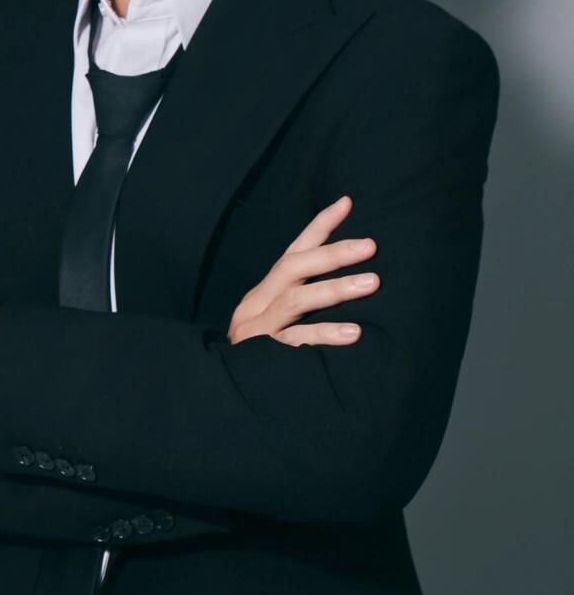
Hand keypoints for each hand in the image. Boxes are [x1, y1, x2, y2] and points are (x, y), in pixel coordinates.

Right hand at [228, 194, 378, 346]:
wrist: (222, 392)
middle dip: (332, 254)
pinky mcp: (263, 357)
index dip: (319, 227)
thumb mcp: (278, 321)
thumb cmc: (262, 354)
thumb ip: (303, 301)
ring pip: (296, 301)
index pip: (293, 252)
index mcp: (265, 292)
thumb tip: (351, 281)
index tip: (347, 203)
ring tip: (372, 283)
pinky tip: (354, 334)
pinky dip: (324, 335)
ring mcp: (258, 330)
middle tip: (371, 246)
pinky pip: (296, 342)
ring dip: (335, 289)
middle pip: (293, 269)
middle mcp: (258, 304)